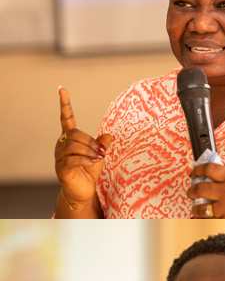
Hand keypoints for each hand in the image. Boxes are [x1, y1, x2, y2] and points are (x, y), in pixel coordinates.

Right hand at [54, 87, 112, 206]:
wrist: (83, 192)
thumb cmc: (89, 172)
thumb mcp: (100, 155)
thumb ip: (102, 144)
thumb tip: (110, 134)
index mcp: (70, 139)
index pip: (66, 119)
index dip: (64, 104)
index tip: (62, 89)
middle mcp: (61, 145)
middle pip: (74, 134)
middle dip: (90, 141)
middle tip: (102, 150)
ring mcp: (59, 157)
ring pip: (73, 146)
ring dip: (89, 150)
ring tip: (98, 158)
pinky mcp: (61, 169)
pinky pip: (72, 160)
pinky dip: (85, 160)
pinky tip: (94, 162)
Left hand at [188, 162, 224, 217]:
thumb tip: (210, 180)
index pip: (208, 169)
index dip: (197, 170)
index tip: (194, 173)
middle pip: (199, 188)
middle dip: (191, 191)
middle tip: (191, 192)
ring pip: (201, 208)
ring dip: (196, 208)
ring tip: (197, 208)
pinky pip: (210, 221)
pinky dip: (204, 220)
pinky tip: (204, 218)